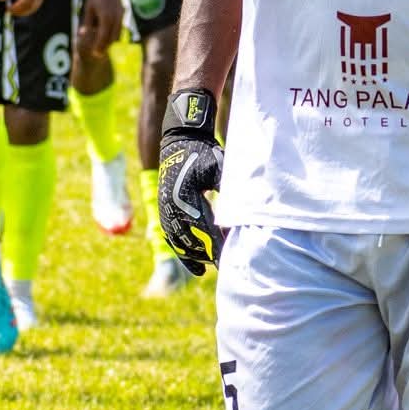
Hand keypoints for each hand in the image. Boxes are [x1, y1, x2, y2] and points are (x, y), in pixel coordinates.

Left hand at [0, 0, 46, 16]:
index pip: (25, 2)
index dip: (17, 9)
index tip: (7, 9)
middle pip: (33, 5)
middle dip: (22, 11)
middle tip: (11, 11)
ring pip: (39, 2)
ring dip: (28, 8)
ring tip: (17, 8)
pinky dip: (34, 2)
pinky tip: (25, 1)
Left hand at [77, 0, 123, 57]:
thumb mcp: (89, 8)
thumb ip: (87, 23)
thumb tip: (82, 35)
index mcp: (106, 18)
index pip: (103, 37)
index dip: (99, 47)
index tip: (95, 54)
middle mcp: (116, 19)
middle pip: (112, 39)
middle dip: (105, 47)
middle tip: (98, 53)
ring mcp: (122, 17)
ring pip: (118, 35)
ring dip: (110, 41)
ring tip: (102, 44)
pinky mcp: (124, 15)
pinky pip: (120, 29)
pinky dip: (114, 34)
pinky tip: (107, 34)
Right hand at [158, 88, 224, 273]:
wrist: (179, 141)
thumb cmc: (203, 152)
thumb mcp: (219, 166)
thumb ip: (228, 188)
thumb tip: (243, 212)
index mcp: (184, 197)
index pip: (203, 230)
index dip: (216, 247)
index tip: (228, 261)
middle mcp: (171, 207)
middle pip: (192, 240)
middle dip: (210, 254)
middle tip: (229, 264)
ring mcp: (165, 210)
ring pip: (181, 244)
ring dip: (198, 256)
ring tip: (216, 265)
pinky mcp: (164, 212)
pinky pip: (173, 239)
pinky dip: (185, 254)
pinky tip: (198, 268)